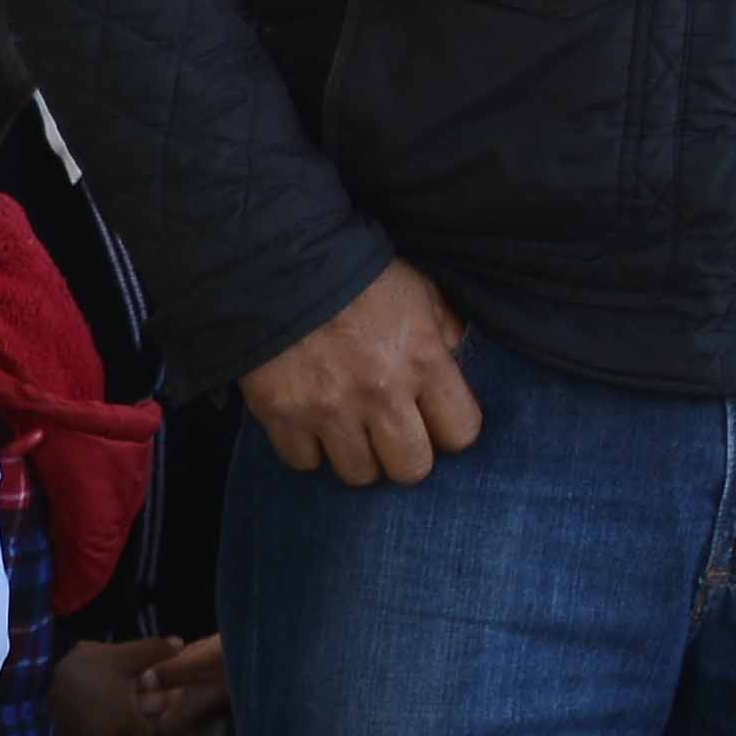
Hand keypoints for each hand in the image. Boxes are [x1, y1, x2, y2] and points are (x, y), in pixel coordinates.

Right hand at [52, 632, 226, 735]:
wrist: (25, 694)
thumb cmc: (79, 677)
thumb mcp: (117, 657)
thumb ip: (149, 652)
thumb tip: (180, 643)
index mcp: (129, 724)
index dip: (149, 721)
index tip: (143, 701)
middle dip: (127, 716)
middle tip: (121, 690)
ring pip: (104, 734)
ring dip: (105, 716)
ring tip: (98, 691)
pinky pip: (82, 732)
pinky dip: (84, 719)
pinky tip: (79, 698)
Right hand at [246, 257, 484, 488]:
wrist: (274, 261)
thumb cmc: (355, 275)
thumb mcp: (418, 291)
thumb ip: (444, 332)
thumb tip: (451, 361)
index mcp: (423, 361)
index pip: (461, 433)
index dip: (449, 430)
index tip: (433, 418)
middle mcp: (380, 394)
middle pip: (410, 468)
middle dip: (405, 454)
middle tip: (390, 432)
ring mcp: (327, 408)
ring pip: (359, 474)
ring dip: (357, 456)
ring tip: (349, 431)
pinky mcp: (280, 413)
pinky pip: (303, 461)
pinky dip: (308, 449)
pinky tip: (310, 425)